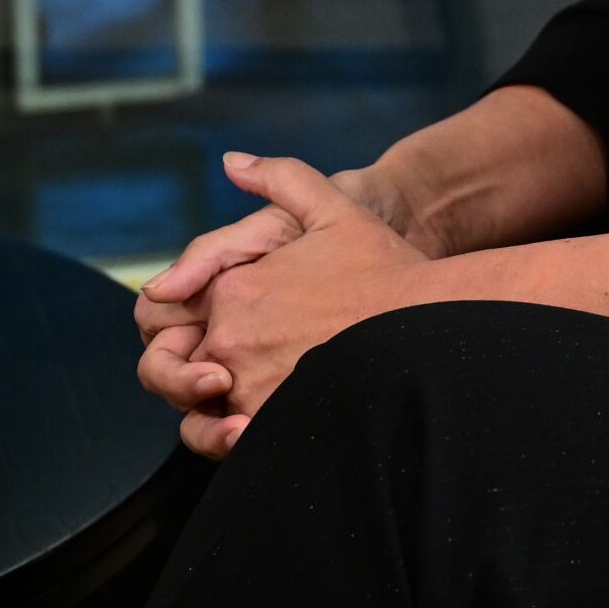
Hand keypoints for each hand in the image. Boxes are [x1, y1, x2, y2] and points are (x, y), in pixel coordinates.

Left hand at [182, 152, 432, 456]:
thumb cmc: (384, 268)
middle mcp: (230, 341)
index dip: (195, 323)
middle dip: (195, 372)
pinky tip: (270, 425)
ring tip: (253, 399)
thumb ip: (276, 178)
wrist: (435, 322)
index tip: (233, 326)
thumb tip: (230, 162)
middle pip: (178, 368)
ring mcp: (249, 389)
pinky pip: (232, 445)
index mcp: (233, 290)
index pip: (173, 314)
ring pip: (199, 414)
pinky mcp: (274, 427)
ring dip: (214, 411)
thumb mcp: (331, 207)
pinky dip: (239, 440)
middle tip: (235, 372)